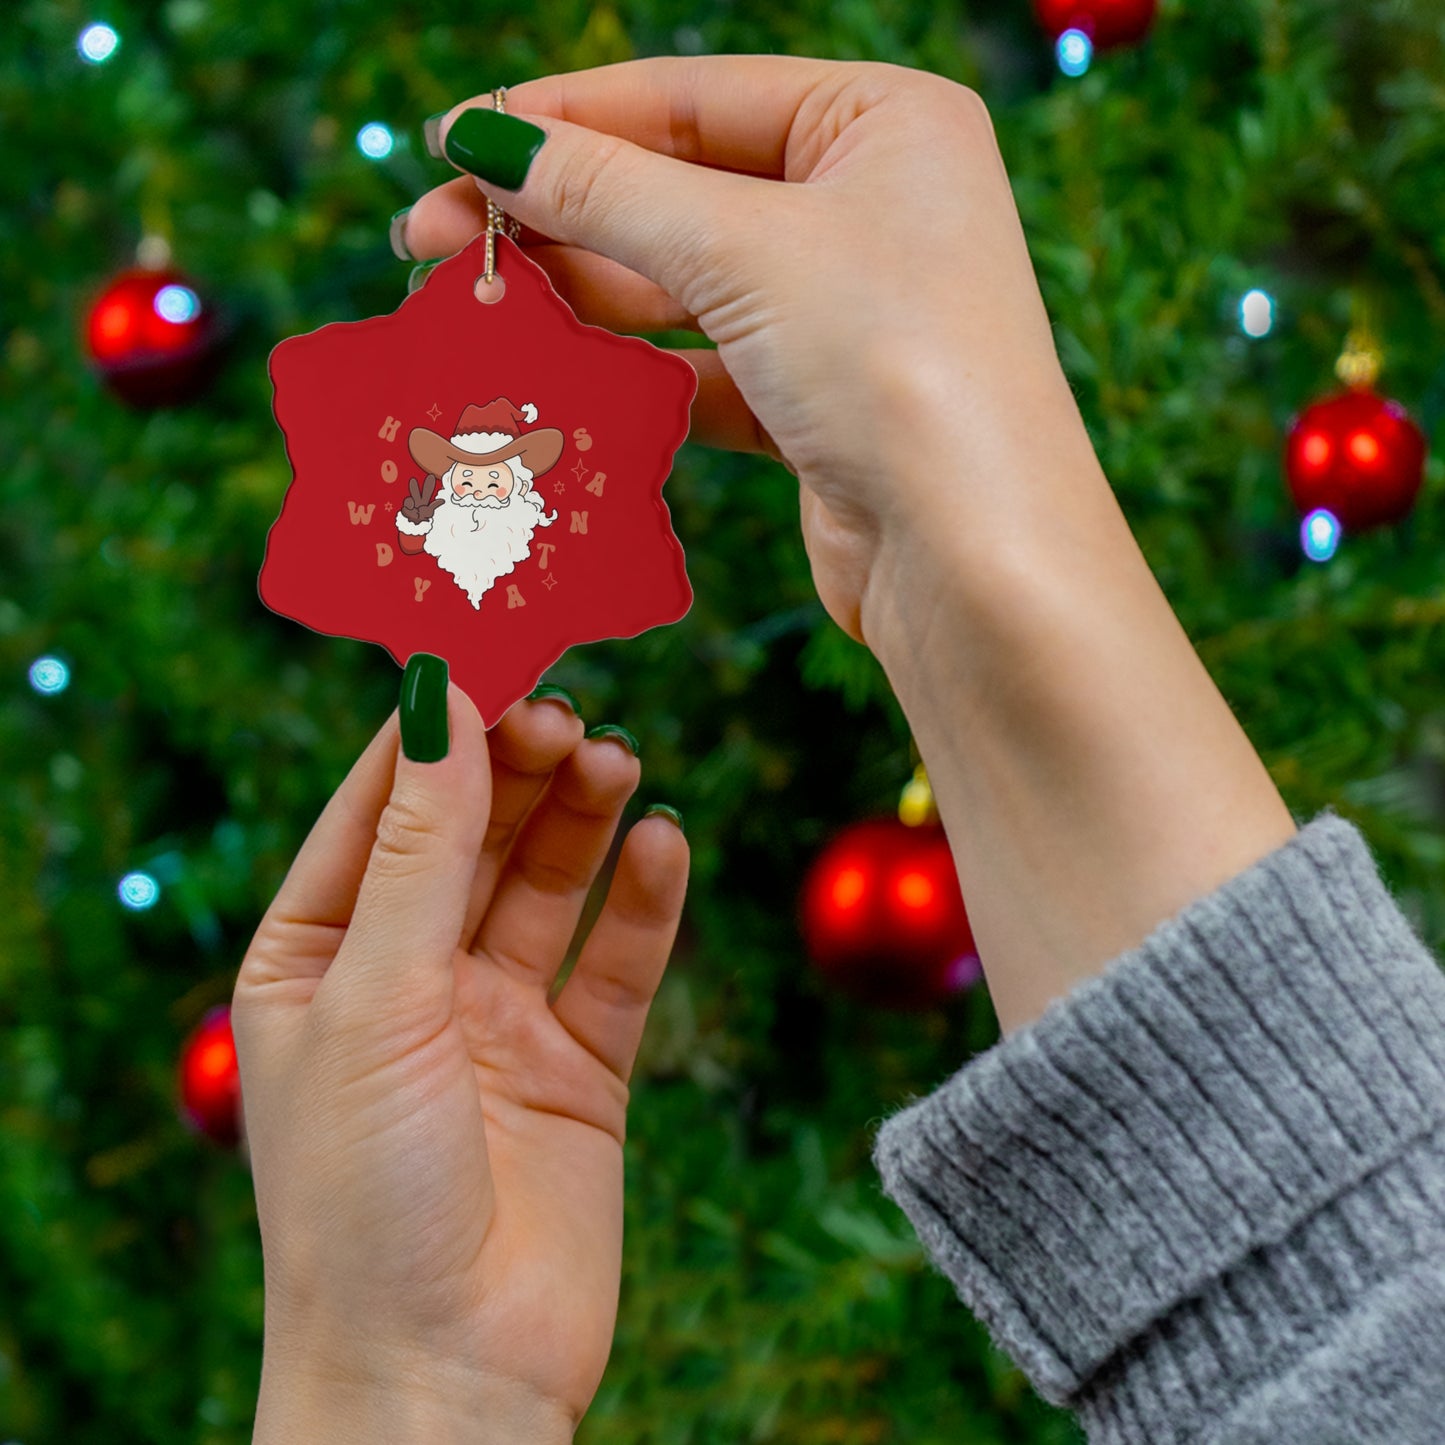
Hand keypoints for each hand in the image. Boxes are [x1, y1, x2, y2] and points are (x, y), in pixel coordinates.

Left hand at [233, 684, 687, 1438]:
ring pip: (548, 884)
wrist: (446, 1379)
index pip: (379, 807)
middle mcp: (408, 978)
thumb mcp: (378, 998)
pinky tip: (664, 844)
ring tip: (619, 760)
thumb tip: (441, 699)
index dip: (435, 728)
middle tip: (569, 709)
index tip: (492, 647)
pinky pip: (617, 961)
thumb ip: (421, 848)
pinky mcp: (579, 1067)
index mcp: (318, 957)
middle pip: (473, 834)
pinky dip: (644, 901)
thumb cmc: (364, 1197)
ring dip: (583, 818)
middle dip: (518, 767)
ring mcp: (497, 1021)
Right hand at [402, 57, 1094, 641]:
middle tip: (429, 238)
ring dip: (579, 294)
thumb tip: (487, 140)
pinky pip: (702, 367)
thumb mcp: (742, 249)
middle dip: (553, 213)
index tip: (451, 140)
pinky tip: (553, 375)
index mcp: (882, 121)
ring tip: (471, 305)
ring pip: (682, 284)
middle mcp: (870, 205)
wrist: (973, 560)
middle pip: (677, 189)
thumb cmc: (894, 366)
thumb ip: (607, 190)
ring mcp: (845, 309)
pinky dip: (631, 373)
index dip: (562, 117)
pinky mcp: (818, 403)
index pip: (690, 97)